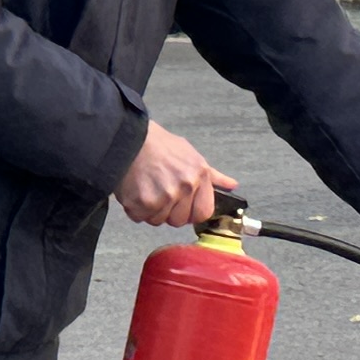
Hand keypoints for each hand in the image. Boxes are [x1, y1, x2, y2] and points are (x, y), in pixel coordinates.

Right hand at [115, 121, 231, 225]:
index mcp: (199, 176)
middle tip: (160, 192)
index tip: (183, 205)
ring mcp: (163, 197)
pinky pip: (140, 218)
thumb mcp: (190, 155)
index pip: (203, 213)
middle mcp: (184, 188)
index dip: (192, 212)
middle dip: (170, 211)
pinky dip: (136, 209)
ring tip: (147, 188)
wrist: (128, 138)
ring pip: (159, 220)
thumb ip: (211, 175)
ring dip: (151, 210)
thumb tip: (231, 185)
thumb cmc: (158, 145)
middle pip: (179, 220)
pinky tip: (135, 191)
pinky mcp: (142, 203)